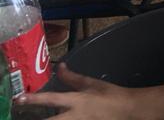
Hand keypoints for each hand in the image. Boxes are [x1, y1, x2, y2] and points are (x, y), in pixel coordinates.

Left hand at [22, 64, 137, 118]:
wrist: (126, 110)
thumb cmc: (109, 95)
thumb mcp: (91, 84)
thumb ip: (72, 78)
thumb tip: (60, 66)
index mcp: (76, 101)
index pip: (51, 99)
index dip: (34, 99)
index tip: (20, 99)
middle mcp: (74, 116)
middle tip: (25, 112)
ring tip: (44, 116)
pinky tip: (63, 118)